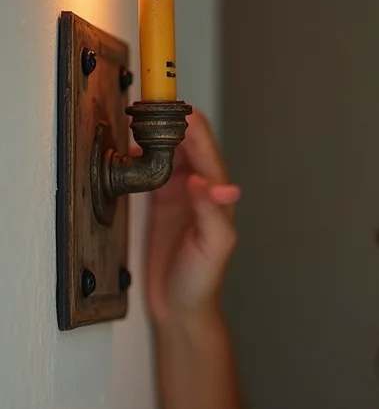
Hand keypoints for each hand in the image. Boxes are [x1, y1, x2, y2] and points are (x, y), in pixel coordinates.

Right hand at [141, 111, 240, 327]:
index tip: (176, 105)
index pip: (206, 150)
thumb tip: (206, 182)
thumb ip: (212, 213)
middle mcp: (202, 190)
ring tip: (139, 115)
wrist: (182, 308)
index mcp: (218, 195)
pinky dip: (143, 155)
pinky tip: (131, 147)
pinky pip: (153, 170)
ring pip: (171, 153)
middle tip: (151, 100)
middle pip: (189, 144)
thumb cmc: (204, 281)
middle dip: (173, 120)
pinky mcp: (162, 205)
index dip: (192, 125)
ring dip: (158, 133)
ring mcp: (181, 195)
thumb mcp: (214, 247)